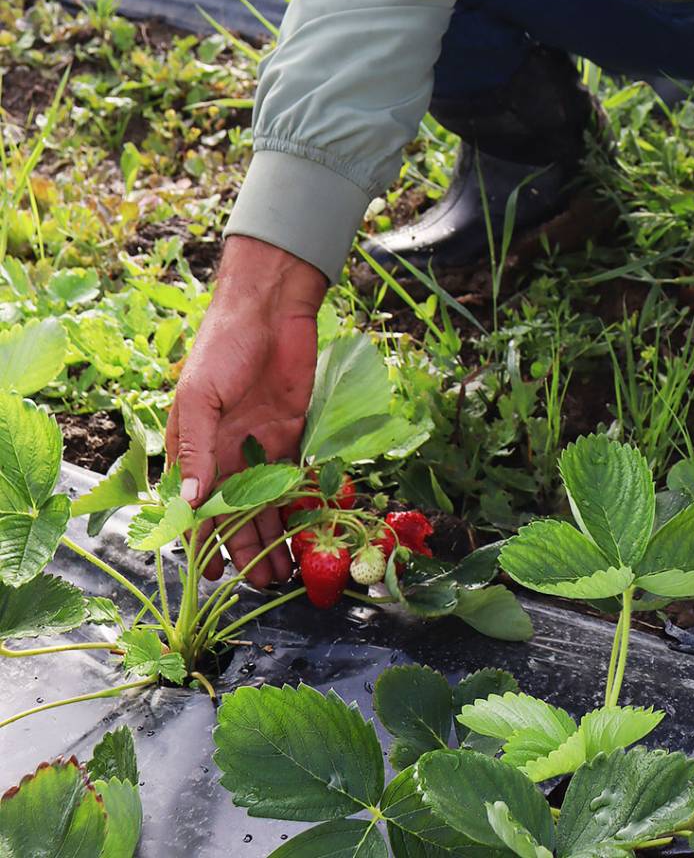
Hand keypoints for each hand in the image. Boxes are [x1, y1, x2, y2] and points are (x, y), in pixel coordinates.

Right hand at [165, 235, 328, 590]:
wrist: (272, 308)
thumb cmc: (223, 345)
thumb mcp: (200, 396)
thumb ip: (196, 449)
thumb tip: (187, 502)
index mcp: (194, 446)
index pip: (194, 507)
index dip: (202, 542)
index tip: (213, 577)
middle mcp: (226, 453)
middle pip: (234, 514)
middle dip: (245, 551)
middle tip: (261, 586)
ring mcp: (260, 446)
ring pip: (265, 505)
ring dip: (272, 538)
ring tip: (284, 574)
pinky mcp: (292, 435)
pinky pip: (294, 480)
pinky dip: (298, 507)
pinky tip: (306, 534)